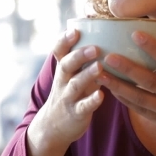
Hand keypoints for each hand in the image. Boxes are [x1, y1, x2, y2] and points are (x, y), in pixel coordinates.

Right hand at [26, 28, 104, 155]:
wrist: (54, 126)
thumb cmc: (71, 92)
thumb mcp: (72, 74)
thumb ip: (84, 57)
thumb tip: (100, 28)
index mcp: (64, 68)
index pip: (59, 51)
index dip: (64, 40)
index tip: (74, 30)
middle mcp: (63, 81)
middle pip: (67, 65)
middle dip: (79, 55)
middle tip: (95, 47)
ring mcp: (68, 97)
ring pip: (75, 84)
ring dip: (87, 75)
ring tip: (100, 66)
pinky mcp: (76, 113)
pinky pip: (83, 107)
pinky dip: (92, 101)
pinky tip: (101, 95)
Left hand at [96, 31, 155, 155]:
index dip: (153, 46)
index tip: (136, 33)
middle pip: (149, 80)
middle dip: (127, 68)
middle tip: (109, 57)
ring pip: (139, 98)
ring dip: (118, 87)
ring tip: (101, 76)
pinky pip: (140, 111)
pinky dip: (126, 101)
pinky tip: (113, 92)